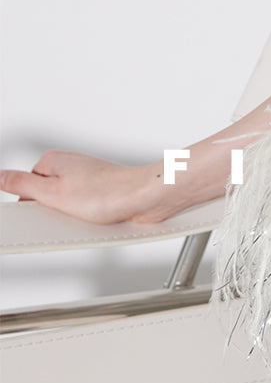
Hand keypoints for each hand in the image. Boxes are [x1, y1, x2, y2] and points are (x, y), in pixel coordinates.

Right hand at [0, 150, 184, 225]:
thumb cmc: (107, 192)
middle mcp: (70, 167)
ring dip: (71, 216)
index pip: (26, 187)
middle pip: (46, 197)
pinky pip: (85, 208)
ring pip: (66, 205)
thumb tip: (0, 177)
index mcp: (53, 161)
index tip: (37, 216)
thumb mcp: (52, 192)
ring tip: (83, 219)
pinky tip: (94, 221)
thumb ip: (22, 184)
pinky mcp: (102, 192)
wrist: (144, 197)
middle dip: (51, 211)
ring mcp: (87, 179)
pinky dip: (87, 217)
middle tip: (63, 217)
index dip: (30, 206)